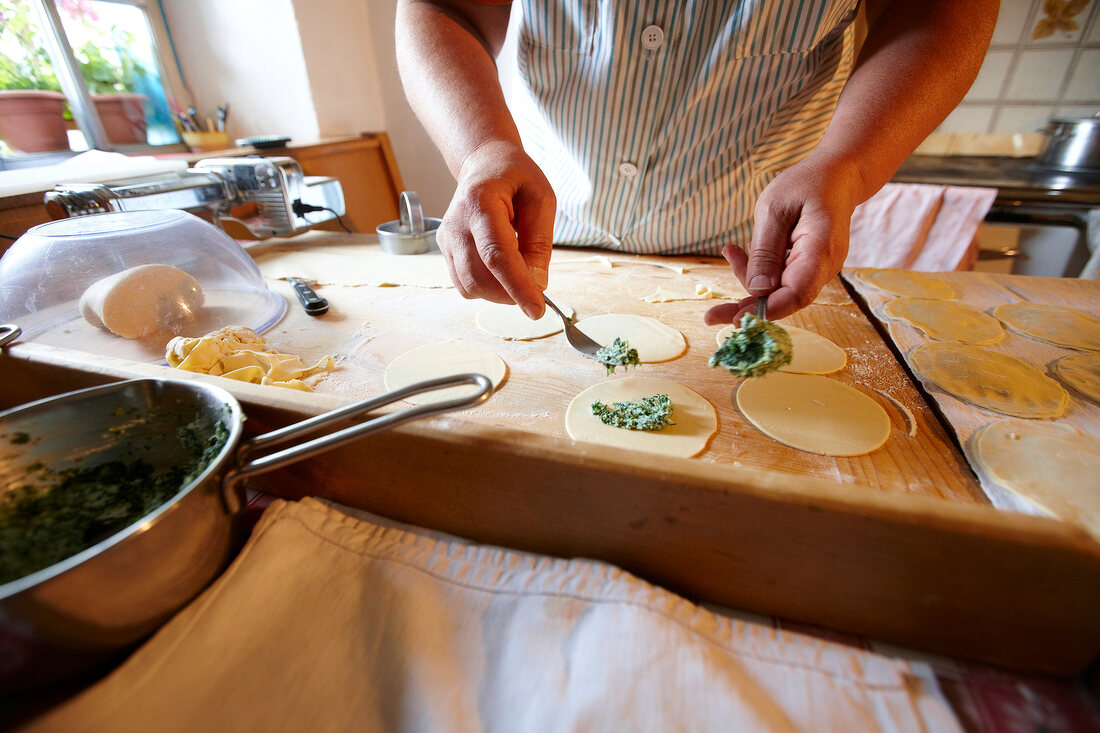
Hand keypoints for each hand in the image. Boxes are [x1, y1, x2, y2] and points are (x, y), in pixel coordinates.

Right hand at [437, 140, 555, 319]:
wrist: (484, 165)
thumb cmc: (515, 178)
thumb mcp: (541, 199)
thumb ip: (539, 242)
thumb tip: (537, 283)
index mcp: (480, 203)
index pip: (496, 255)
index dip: (517, 286)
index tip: (537, 310)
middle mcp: (456, 224)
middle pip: (480, 278)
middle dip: (511, 293)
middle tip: (536, 284)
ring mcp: (446, 239)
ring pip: (470, 287)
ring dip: (500, 292)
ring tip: (519, 268)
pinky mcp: (445, 251)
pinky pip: (466, 284)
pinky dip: (488, 287)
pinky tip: (501, 267)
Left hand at [704, 155, 861, 324]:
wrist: (835, 176)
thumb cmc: (805, 185)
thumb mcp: (774, 209)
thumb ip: (766, 250)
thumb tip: (757, 291)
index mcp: (821, 250)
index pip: (795, 294)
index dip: (765, 311)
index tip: (734, 319)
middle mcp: (824, 267)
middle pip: (785, 300)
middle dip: (747, 307)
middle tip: (710, 316)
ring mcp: (818, 270)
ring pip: (779, 290)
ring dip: (750, 279)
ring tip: (731, 252)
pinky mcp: (808, 268)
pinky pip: (781, 279)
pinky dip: (759, 271)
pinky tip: (739, 252)